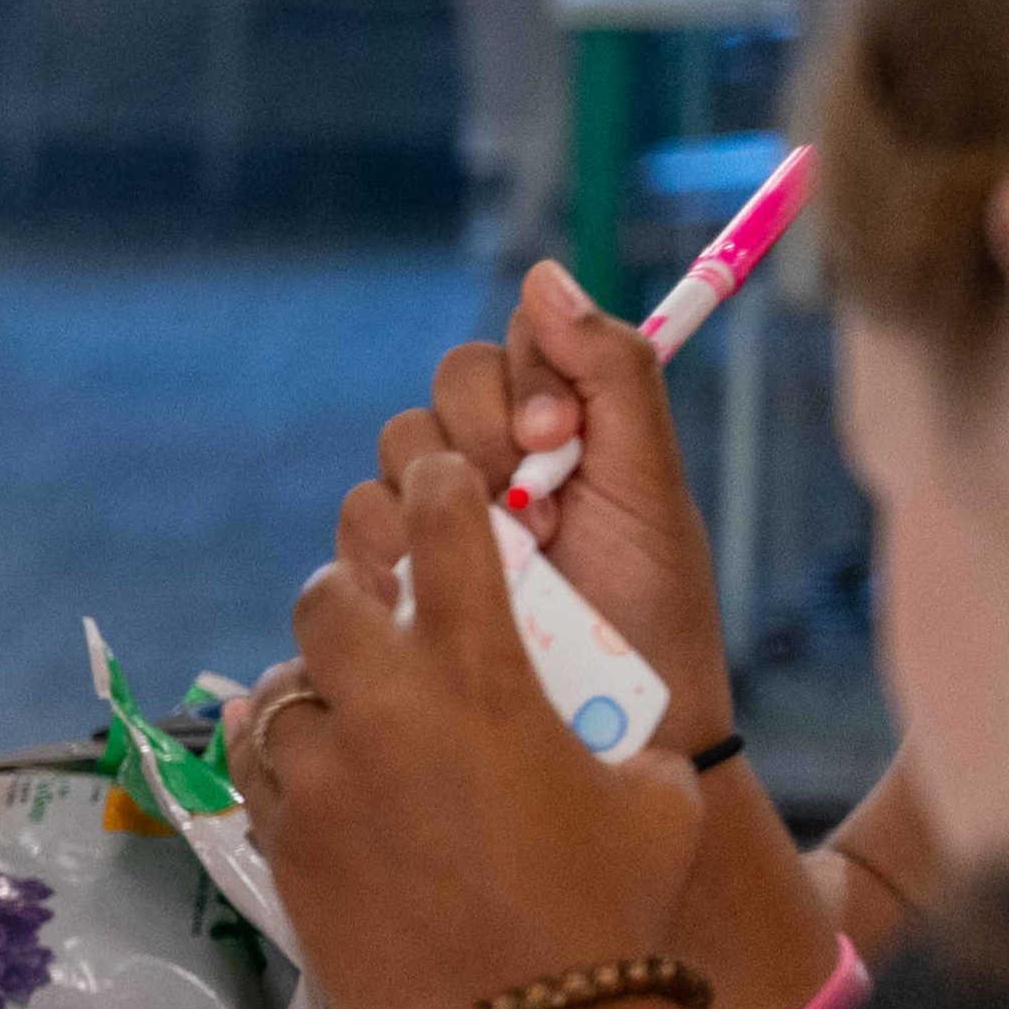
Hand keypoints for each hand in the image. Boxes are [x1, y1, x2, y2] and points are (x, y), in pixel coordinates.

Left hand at [234, 445, 708, 1008]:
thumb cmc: (613, 913)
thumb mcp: (655, 799)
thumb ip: (618, 735)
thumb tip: (612, 724)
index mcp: (483, 677)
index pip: (444, 532)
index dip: (440, 494)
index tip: (440, 487)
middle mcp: (386, 711)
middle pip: (325, 599)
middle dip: (350, 597)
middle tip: (376, 618)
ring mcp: (321, 779)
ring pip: (280, 692)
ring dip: (312, 692)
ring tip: (344, 716)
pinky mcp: (282, 843)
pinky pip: (258, 772)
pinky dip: (282, 763)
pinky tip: (316, 778)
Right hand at [384, 260, 731, 753]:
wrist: (627, 736)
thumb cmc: (653, 612)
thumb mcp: (649, 487)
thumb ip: (612, 375)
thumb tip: (543, 273)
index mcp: (555, 431)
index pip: (503, 350)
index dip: (519, 383)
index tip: (556, 438)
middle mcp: (487, 470)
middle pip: (435, 398)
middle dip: (480, 446)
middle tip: (538, 515)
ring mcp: (433, 526)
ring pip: (389, 463)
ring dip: (443, 512)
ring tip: (504, 573)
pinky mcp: (387, 583)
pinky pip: (355, 533)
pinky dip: (392, 556)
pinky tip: (442, 598)